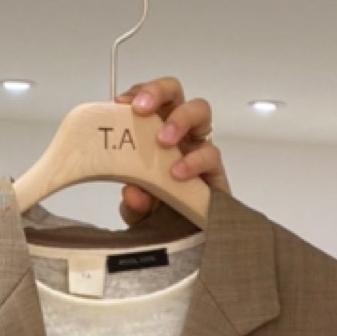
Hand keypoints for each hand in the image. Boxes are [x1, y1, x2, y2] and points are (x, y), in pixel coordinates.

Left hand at [117, 77, 230, 222]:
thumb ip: (133, 204)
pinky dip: (194, 160)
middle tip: (141, 109)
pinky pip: (211, 154)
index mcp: (153, 135)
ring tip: (164, 141)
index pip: (147, 100)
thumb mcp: (138, 212)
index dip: (136, 94)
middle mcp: (178, 135)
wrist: (188, 243)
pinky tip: (178, 172)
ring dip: (180, 118)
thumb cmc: (161, 217)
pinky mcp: (215, 171)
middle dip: (157, 91)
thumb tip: (132, 193)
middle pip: (174, 93)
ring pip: (199, 111)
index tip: (121, 103)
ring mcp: (198, 149)